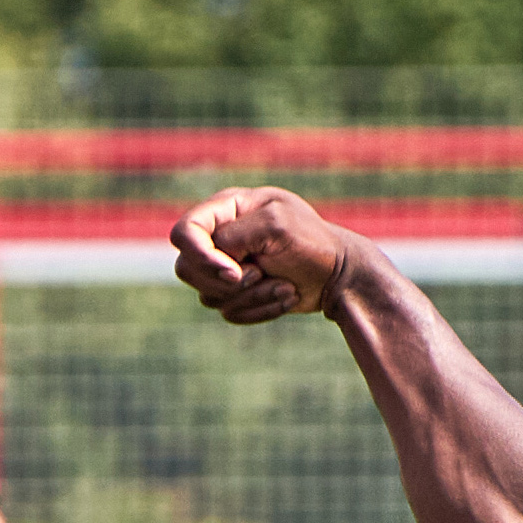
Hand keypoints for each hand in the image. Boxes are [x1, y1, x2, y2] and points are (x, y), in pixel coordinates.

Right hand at [170, 186, 359, 325]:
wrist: (337, 275)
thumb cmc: (311, 243)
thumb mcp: (276, 226)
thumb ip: (234, 236)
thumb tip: (215, 263)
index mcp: (226, 209)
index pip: (184, 232)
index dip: (200, 256)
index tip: (233, 271)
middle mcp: (220, 238)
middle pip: (187, 269)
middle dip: (226, 281)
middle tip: (262, 274)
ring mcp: (225, 268)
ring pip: (208, 296)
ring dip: (251, 297)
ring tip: (284, 285)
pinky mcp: (235, 295)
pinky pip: (228, 313)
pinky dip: (259, 309)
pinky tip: (284, 295)